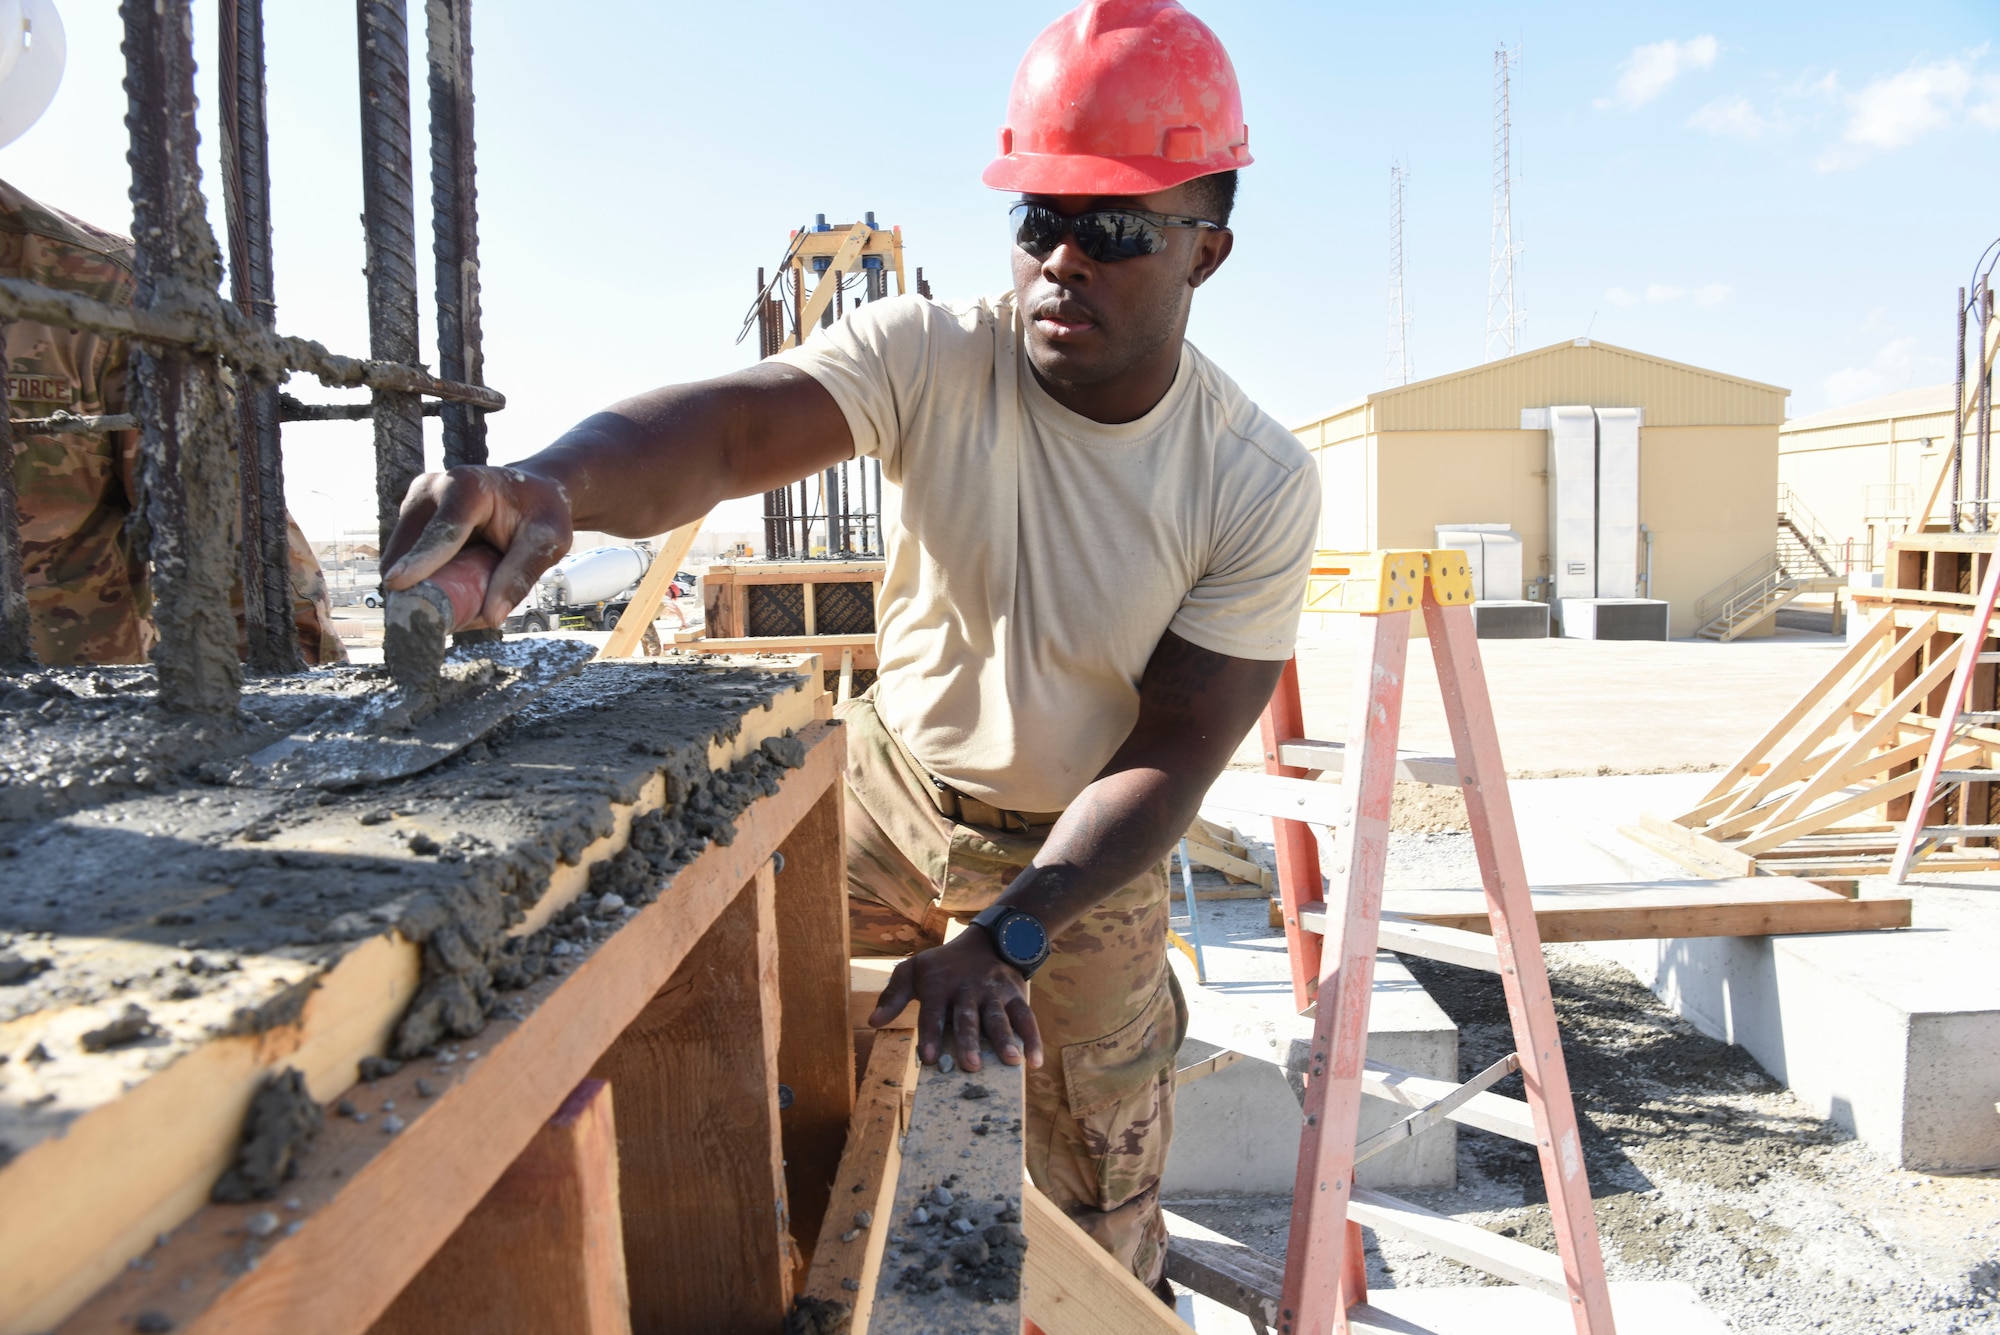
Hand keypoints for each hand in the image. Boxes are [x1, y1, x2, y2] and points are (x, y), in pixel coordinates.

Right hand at [380, 465, 574, 628]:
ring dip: (422, 585)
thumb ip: (521, 575)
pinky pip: (405, 559)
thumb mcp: (547, 542)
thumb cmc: (541, 513)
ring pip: (401, 557)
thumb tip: (491, 618)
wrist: (531, 491)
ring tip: (463, 593)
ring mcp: (416, 502)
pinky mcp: (410, 518)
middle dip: (421, 586)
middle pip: (410, 548)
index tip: (396, 585)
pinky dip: (423, 579)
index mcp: (468, 487)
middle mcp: (433, 488)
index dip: (420, 560)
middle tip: (450, 617)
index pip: (442, 531)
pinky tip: (453, 584)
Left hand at [867, 930, 1042, 1072]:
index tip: (928, 1058)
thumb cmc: (943, 966)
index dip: (931, 1034)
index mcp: (939, 986)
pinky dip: (1032, 1039)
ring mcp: (993, 992)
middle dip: (969, 1041)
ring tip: (1011, 1062)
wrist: (986, 941)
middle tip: (971, 1066)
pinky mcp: (1015, 995)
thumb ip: (894, 996)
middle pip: (968, 1018)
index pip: (933, 1012)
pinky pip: (1026, 1017)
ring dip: (1005, 1040)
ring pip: (999, 1017)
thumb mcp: (913, 970)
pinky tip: (1034, 1062)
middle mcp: (967, 989)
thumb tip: (873, 1021)